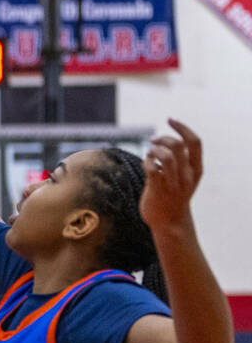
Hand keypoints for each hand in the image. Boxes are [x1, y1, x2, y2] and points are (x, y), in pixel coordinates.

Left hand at [140, 119, 201, 233]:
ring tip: (150, 152)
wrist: (170, 222)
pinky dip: (147, 161)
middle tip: (153, 140)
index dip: (182, 127)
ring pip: (166, 156)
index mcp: (196, 169)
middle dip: (163, 137)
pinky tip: (146, 163)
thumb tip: (166, 141)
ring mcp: (173, 183)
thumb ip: (180, 161)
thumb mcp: (184, 177)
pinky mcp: (158, 189)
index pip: (194, 142)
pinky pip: (152, 168)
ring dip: (154, 149)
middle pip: (178, 145)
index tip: (170, 120)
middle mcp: (186, 175)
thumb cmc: (175, 196)